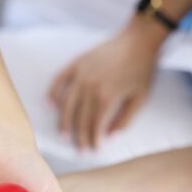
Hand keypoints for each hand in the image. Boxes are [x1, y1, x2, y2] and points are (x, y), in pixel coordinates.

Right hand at [49, 17, 162, 148]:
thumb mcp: (140, 99)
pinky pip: (59, 80)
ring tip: (63, 135)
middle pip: (79, 118)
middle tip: (79, 150)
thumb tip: (110, 137)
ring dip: (64, 122)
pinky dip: (52, 93)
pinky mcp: (77, 63)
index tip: (93, 150)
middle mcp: (90, 87)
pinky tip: (49, 106)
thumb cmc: (142, 70)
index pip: (94, 125)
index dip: (93, 140)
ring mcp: (81, 74)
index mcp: (107, 97)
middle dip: (79, 137)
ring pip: (67, 104)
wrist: (139, 41)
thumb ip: (125, 120)